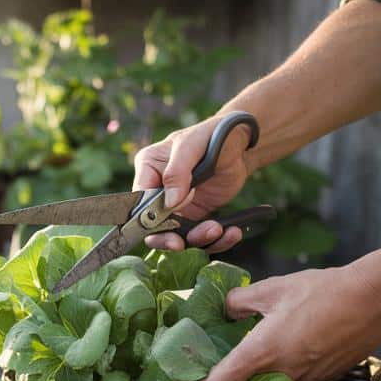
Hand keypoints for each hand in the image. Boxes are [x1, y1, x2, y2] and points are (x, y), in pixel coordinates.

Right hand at [132, 114, 256, 252]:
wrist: (240, 145)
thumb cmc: (212, 136)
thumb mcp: (191, 146)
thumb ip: (177, 171)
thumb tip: (169, 202)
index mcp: (148, 170)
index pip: (139, 202)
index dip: (150, 219)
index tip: (170, 225)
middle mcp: (158, 191)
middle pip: (152, 226)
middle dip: (168, 239)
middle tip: (182, 245)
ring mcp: (177, 206)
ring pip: (178, 236)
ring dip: (197, 239)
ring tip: (218, 230)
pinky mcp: (195, 216)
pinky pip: (199, 236)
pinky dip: (216, 240)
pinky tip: (230, 233)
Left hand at [195, 264, 380, 380]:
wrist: (373, 300)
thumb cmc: (321, 291)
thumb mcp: (272, 288)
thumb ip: (239, 302)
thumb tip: (224, 311)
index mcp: (261, 353)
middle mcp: (281, 375)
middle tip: (217, 376)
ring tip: (248, 368)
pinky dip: (282, 380)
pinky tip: (283, 360)